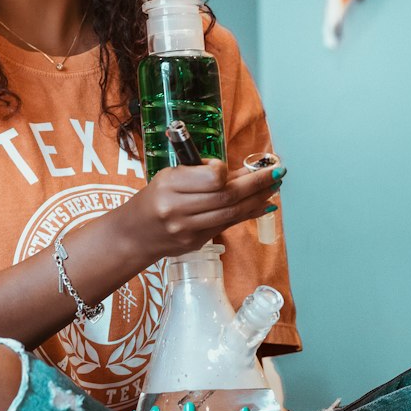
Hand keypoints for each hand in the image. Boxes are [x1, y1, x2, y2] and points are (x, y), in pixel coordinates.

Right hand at [119, 158, 284, 261]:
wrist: (133, 234)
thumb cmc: (153, 198)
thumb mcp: (170, 176)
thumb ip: (202, 174)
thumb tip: (240, 171)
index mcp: (170, 184)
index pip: (212, 177)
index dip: (229, 171)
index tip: (235, 167)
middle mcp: (178, 209)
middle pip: (228, 196)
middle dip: (257, 183)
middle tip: (278, 172)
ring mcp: (187, 230)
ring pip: (232, 213)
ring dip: (258, 199)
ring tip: (275, 186)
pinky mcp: (196, 243)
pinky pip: (228, 225)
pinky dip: (248, 213)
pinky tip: (263, 205)